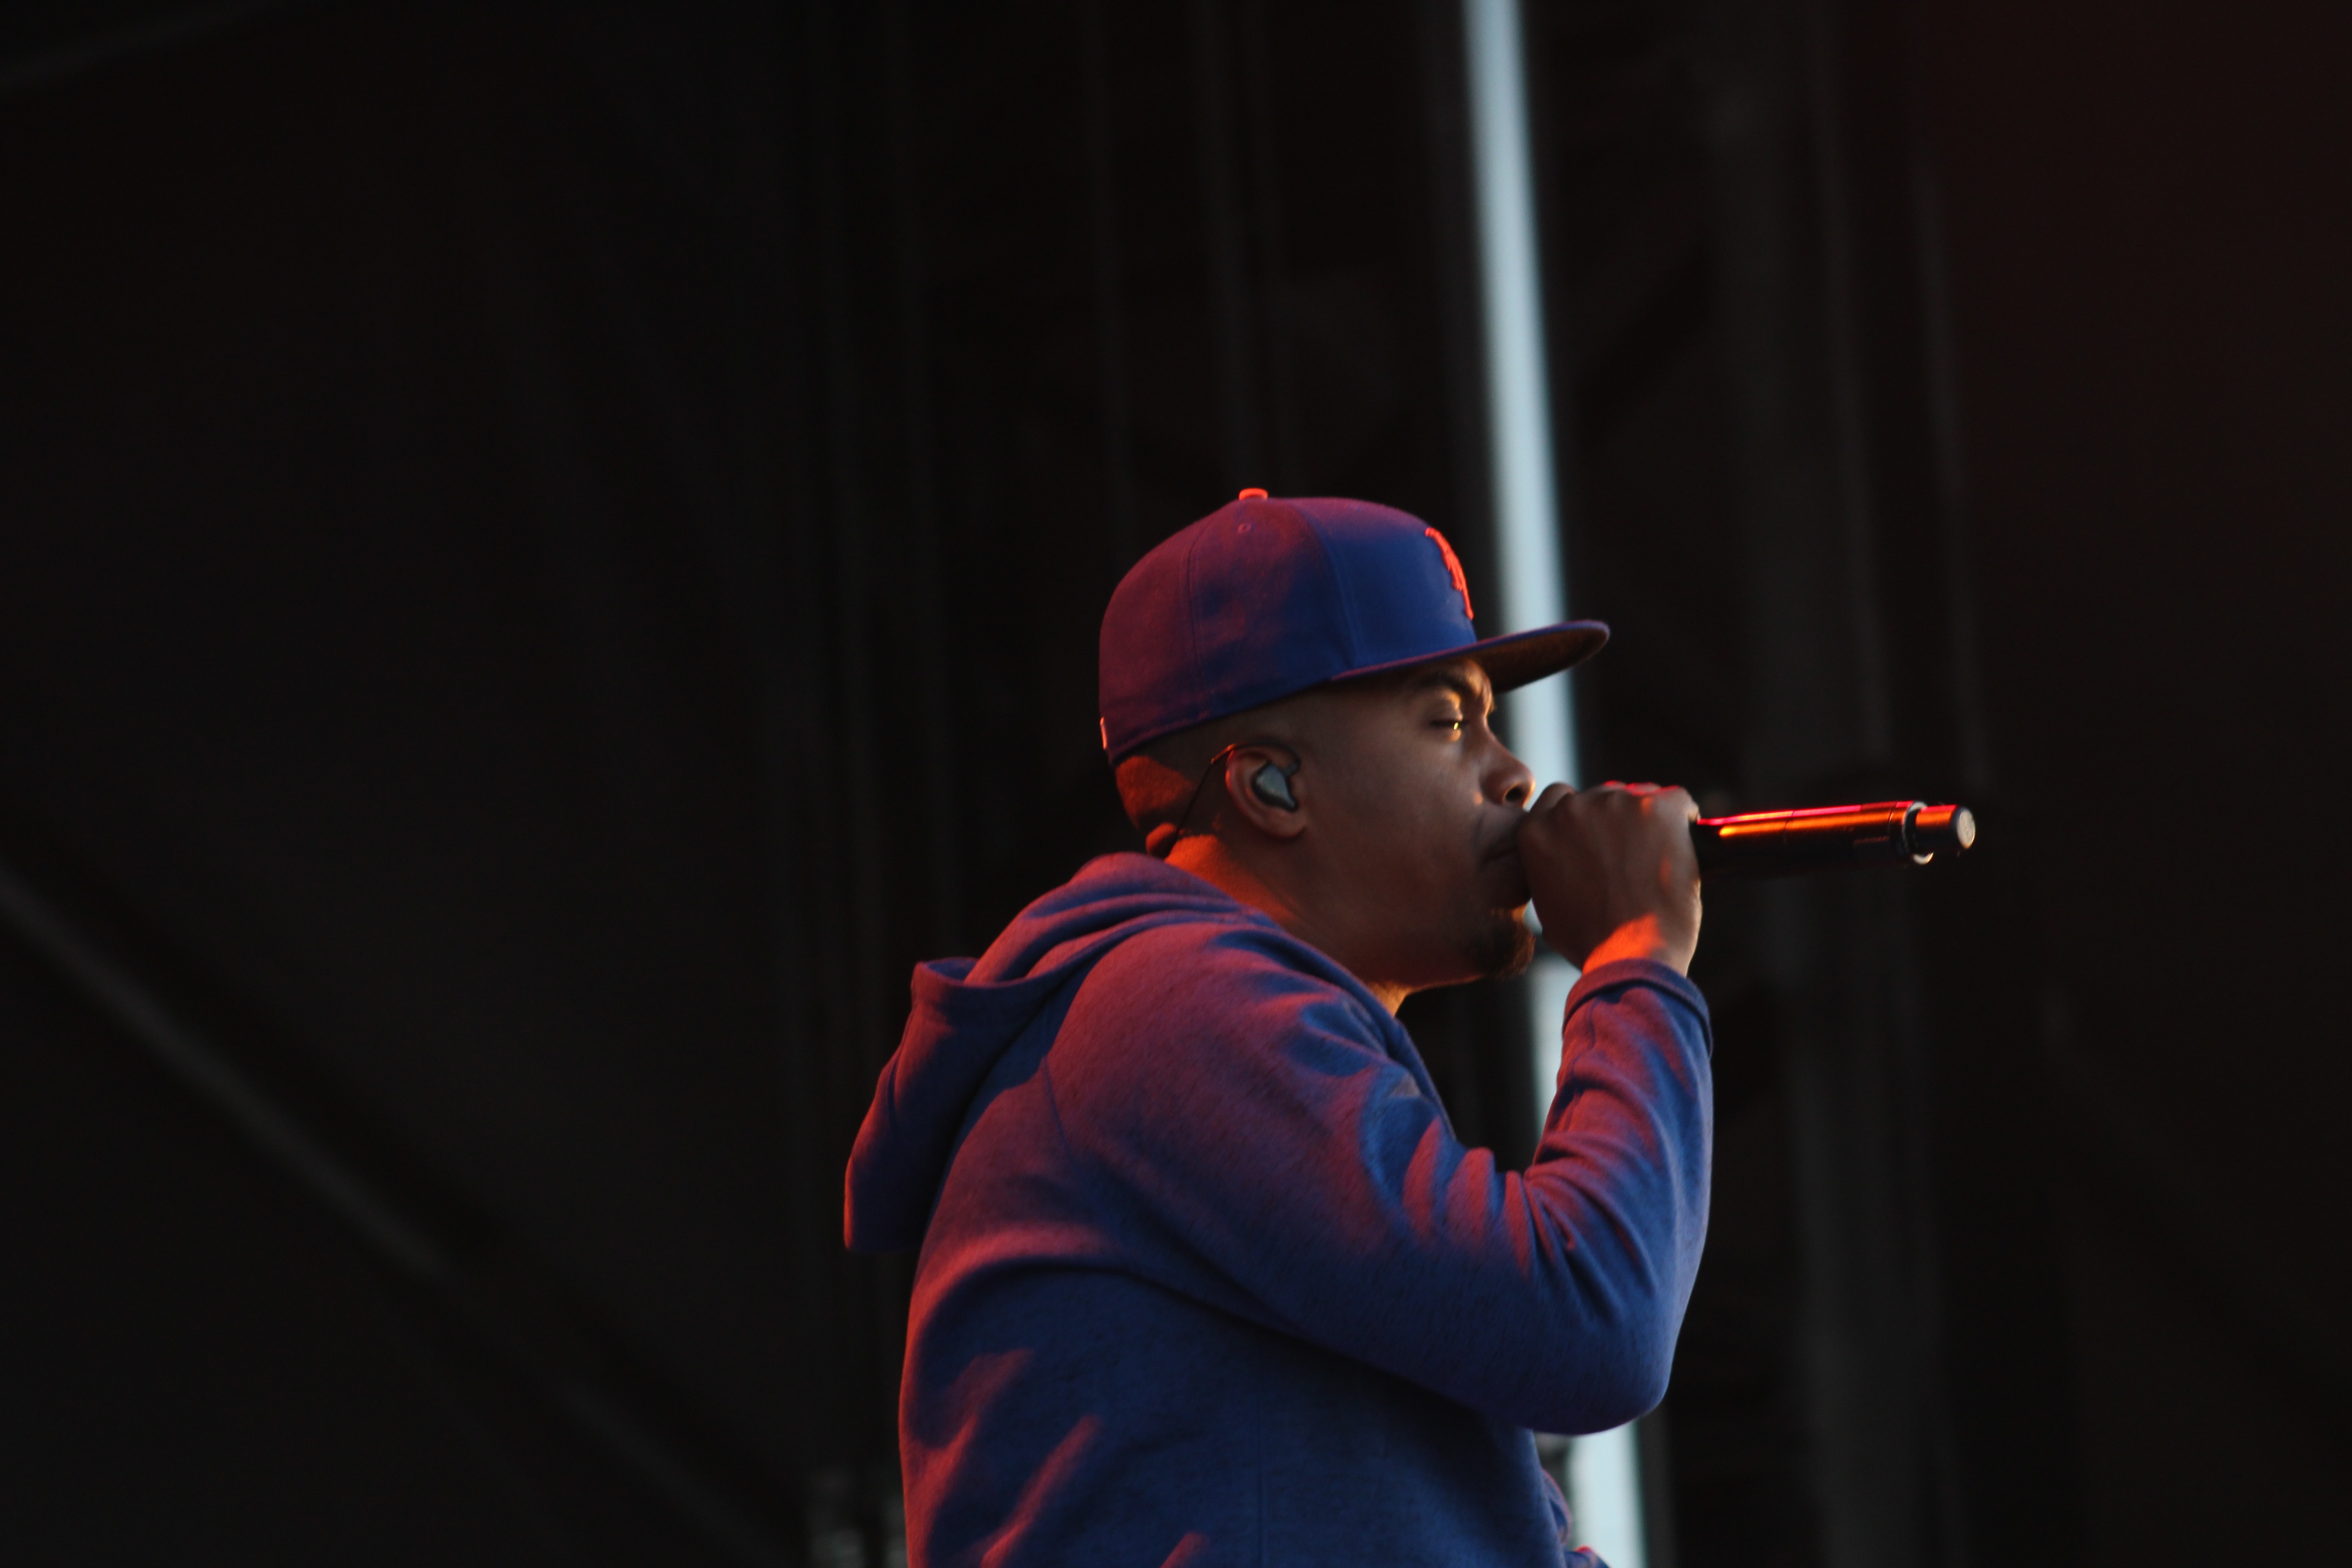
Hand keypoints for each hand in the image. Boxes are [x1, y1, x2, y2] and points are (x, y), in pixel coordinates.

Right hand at [1515, 781, 1700, 973]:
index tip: (1602, 835)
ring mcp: (1613, 803)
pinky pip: (1677, 801)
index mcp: (1536, 831)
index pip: (1560, 798)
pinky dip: (1683, 819)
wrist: (1630, 955)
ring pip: (1639, 796)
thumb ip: (1551, 869)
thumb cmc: (1591, 942)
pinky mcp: (1656, 807)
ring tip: (1660, 858)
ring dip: (1648, 820)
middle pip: (1602, 795)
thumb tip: (1570, 862)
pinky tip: (1685, 845)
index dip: (1584, 817)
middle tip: (1636, 856)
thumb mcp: (1547, 905)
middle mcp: (1570, 809)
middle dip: (1618, 821)